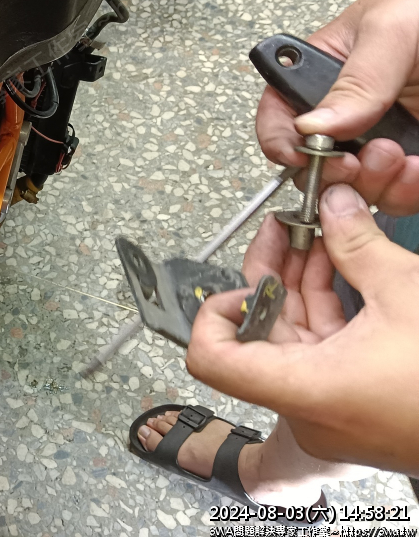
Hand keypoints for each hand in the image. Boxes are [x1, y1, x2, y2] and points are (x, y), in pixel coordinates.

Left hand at [186, 185, 418, 475]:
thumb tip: (337, 205)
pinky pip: (325, 347)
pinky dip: (328, 306)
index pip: (212, 359)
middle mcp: (309, 407)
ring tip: (316, 233)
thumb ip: (360, 244)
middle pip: (259, 334)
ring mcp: (333, 406)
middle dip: (271, 273)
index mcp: (306, 389)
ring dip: (302, 282)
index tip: (242, 279)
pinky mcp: (357, 400)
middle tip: (286, 228)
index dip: (215, 312)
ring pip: (294, 336)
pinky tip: (339, 264)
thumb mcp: (408, 295)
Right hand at [256, 0, 418, 214]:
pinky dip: (406, 191)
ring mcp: (386, 135)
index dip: (281, 142)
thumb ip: (355, 81)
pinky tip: (416, 171)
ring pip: (359, 186)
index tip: (302, 157)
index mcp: (323, 75)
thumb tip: (311, 126)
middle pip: (316, 163)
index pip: (279, 116)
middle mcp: (348, 111)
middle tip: (356, 162)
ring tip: (397, 159)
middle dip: (333, 172)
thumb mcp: (391, 30)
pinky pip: (401, 191)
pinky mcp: (415, 153)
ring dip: (374, 185)